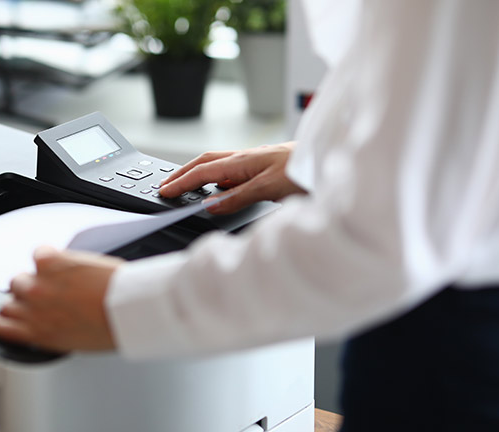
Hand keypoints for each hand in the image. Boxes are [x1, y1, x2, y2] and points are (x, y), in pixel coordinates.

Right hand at [0, 246, 122, 351]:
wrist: (127, 308)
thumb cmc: (112, 328)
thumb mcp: (77, 343)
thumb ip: (55, 332)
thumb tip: (54, 323)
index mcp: (39, 335)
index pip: (2, 329)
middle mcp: (32, 311)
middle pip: (8, 302)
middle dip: (23, 299)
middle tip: (41, 296)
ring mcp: (38, 285)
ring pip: (18, 279)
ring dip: (33, 278)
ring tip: (54, 278)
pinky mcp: (49, 262)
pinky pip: (38, 253)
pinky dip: (50, 256)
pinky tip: (65, 261)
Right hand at [158, 142, 306, 213]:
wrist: (333, 160)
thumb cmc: (307, 170)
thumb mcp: (270, 188)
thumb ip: (239, 196)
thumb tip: (211, 206)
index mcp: (243, 161)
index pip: (203, 172)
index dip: (181, 182)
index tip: (165, 192)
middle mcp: (247, 159)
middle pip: (205, 163)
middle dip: (183, 173)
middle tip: (166, 185)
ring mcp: (256, 162)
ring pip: (219, 166)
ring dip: (199, 175)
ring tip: (185, 186)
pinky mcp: (265, 169)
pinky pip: (233, 172)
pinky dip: (218, 180)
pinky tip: (220, 189)